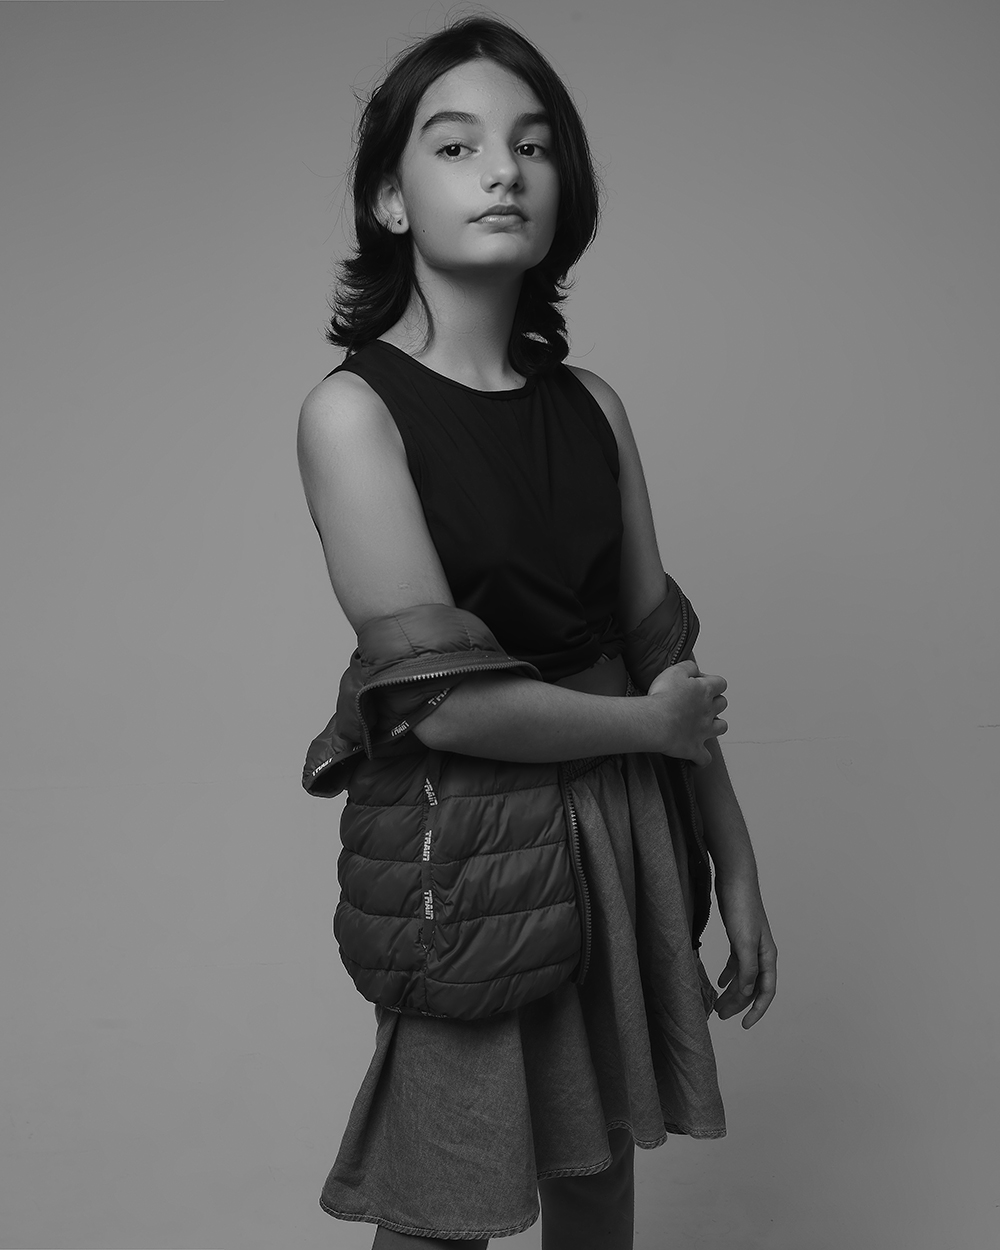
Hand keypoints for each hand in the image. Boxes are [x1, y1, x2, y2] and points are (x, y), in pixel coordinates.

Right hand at [647, 659, 727, 765]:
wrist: (654, 721)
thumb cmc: (662, 696)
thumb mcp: (674, 671)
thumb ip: (689, 666)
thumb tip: (696, 668)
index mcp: (705, 691)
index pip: (721, 683)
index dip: (712, 682)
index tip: (698, 683)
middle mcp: (709, 711)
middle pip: (722, 704)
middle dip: (714, 702)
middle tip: (699, 703)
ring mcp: (704, 731)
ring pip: (721, 728)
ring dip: (716, 726)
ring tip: (705, 725)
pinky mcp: (695, 749)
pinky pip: (704, 759)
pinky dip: (701, 759)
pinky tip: (696, 759)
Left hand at [714, 874, 776, 1027]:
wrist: (735, 879)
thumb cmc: (742, 907)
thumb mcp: (744, 941)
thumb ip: (748, 968)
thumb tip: (748, 992)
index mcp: (767, 956)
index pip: (766, 991)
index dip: (757, 1011)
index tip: (744, 1025)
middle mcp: (762, 953)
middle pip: (753, 986)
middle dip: (739, 1004)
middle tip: (721, 1015)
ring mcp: (751, 945)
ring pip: (744, 976)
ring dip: (732, 991)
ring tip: (718, 1004)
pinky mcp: (739, 937)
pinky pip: (736, 963)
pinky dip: (729, 974)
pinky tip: (720, 982)